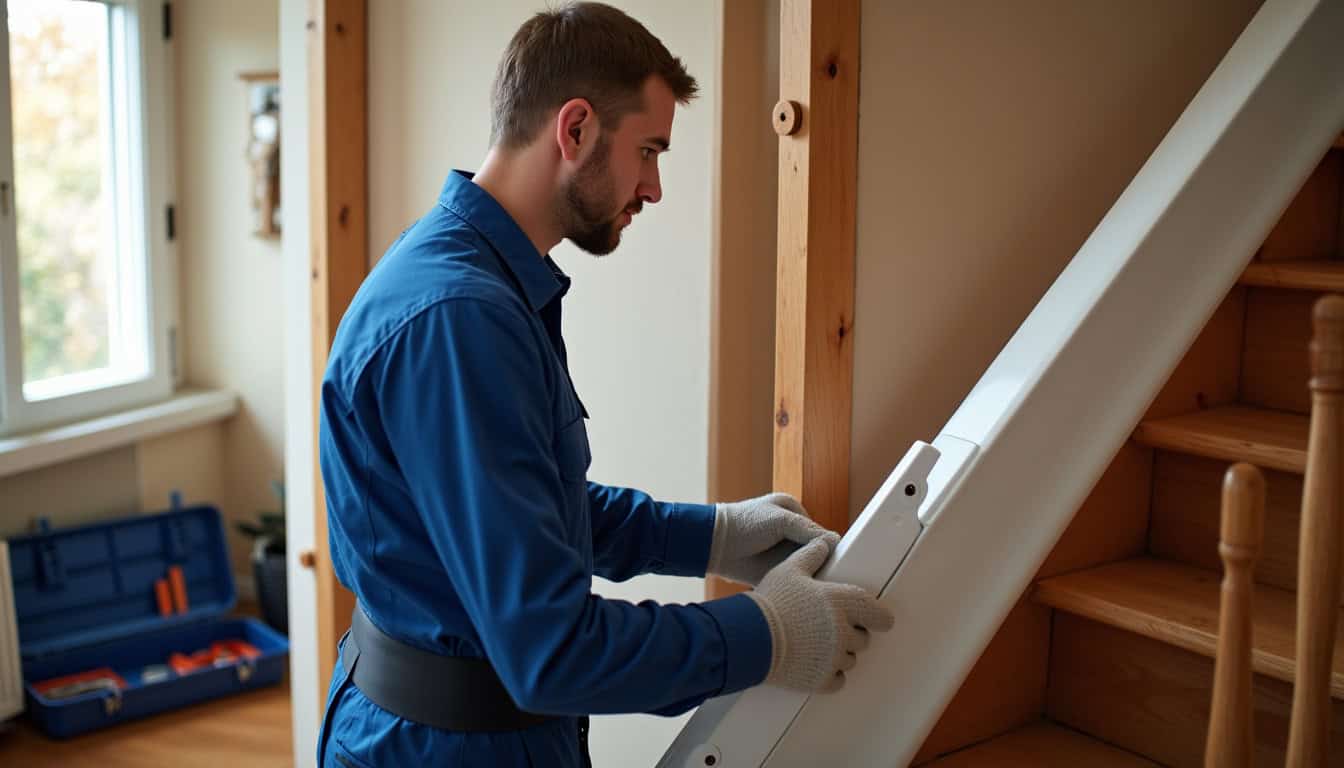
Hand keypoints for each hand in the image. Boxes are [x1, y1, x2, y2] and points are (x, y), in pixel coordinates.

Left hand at [707, 492, 830, 584]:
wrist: (714, 545)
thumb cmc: (745, 523)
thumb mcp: (781, 520)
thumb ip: (808, 531)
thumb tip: (835, 541)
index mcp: (794, 514)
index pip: (821, 532)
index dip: (830, 546)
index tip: (841, 560)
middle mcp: (790, 534)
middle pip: (816, 551)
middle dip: (822, 563)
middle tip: (835, 577)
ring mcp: (782, 554)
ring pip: (807, 566)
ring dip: (812, 575)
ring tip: (824, 587)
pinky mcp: (775, 572)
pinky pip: (794, 579)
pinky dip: (800, 585)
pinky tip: (808, 591)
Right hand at [746, 535, 894, 692]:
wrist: (749, 638)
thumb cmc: (770, 602)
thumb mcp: (788, 570)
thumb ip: (811, 555)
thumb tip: (824, 543)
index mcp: (842, 603)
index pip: (881, 616)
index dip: (879, 617)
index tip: (874, 618)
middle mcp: (843, 632)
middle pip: (863, 639)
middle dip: (850, 634)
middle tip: (826, 628)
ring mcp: (834, 658)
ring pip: (849, 660)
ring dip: (838, 654)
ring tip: (813, 644)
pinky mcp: (822, 680)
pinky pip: (838, 680)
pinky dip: (829, 674)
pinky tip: (813, 663)